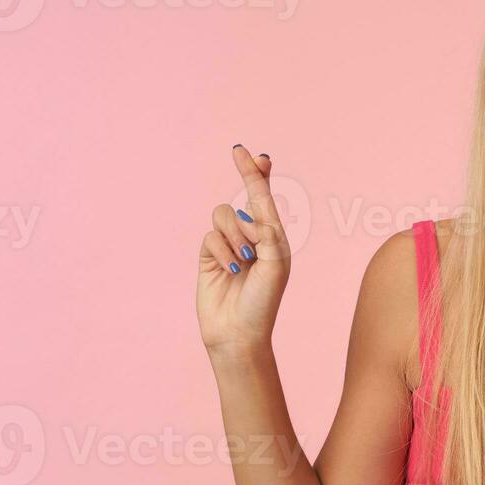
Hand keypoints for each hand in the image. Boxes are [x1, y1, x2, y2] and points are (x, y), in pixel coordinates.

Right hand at [196, 145, 291, 357]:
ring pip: (223, 215)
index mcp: (274, 237)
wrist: (238, 332)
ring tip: (244, 260)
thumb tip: (250, 213)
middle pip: (244, 197)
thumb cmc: (263, 301)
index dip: (256, 173)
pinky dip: (221, 251)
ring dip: (234, 235)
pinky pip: (210, 236)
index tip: (249, 152)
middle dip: (247, 176)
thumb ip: (267, 233)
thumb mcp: (275, 264)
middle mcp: (252, 237)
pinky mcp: (209, 255)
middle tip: (240, 152)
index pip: (264, 198)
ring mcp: (228, 245)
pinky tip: (230, 270)